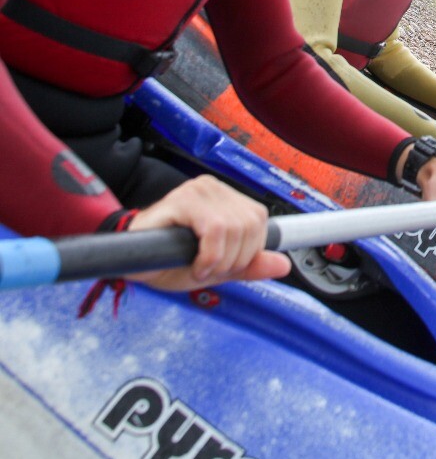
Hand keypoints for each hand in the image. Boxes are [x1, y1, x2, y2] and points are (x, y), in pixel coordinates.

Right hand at [126, 176, 290, 290]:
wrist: (127, 261)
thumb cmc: (168, 261)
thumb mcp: (217, 269)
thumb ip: (249, 265)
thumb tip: (284, 264)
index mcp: (227, 200)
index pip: (260, 222)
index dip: (249, 252)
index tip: (227, 267)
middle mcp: (215, 189)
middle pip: (252, 226)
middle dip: (235, 259)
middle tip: (210, 269)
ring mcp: (199, 190)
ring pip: (236, 228)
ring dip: (221, 260)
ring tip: (199, 267)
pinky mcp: (183, 199)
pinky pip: (215, 229)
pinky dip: (210, 256)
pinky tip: (195, 265)